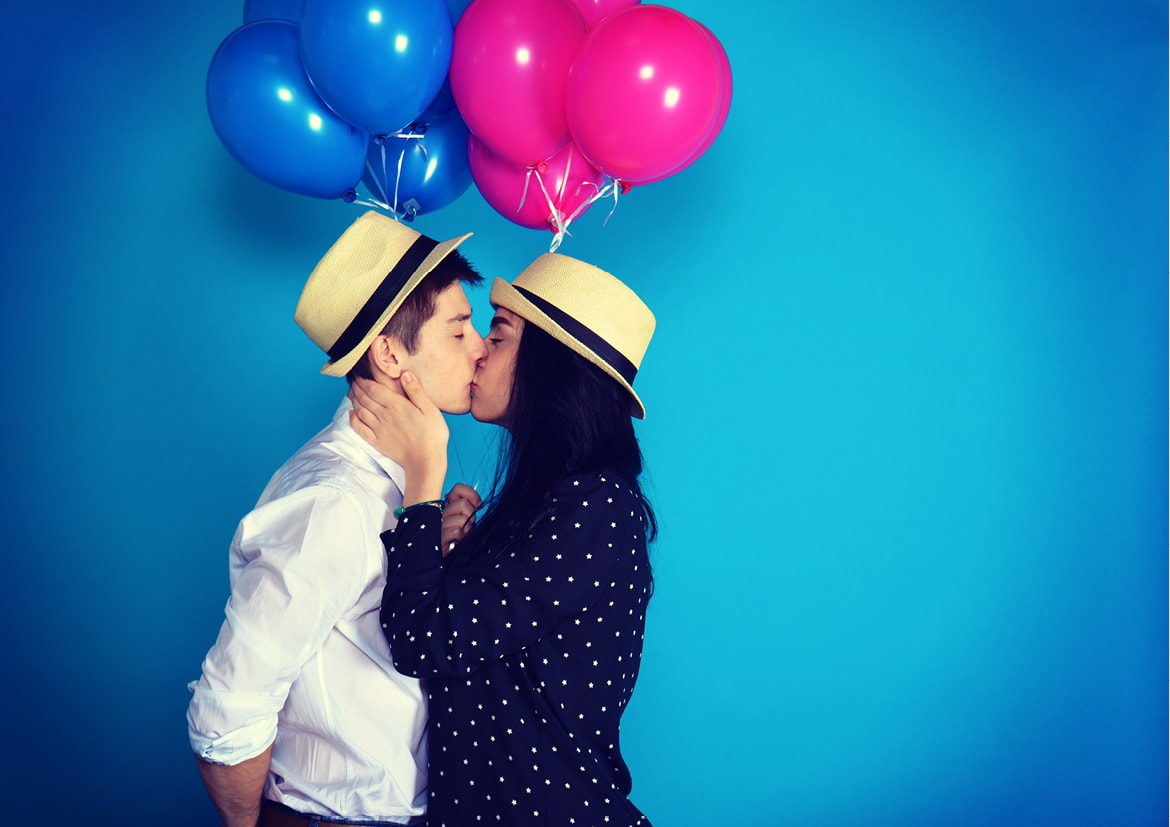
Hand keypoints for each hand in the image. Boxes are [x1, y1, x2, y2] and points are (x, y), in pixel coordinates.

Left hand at [350, 373, 447, 503]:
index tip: (359, 373)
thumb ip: (416, 391)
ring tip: (351, 392)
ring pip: (360, 411)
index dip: (363, 380)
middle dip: (356, 387)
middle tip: (352, 380)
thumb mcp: (430, 410)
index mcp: (397, 405)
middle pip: (364, 398)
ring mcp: (378, 429)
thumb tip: (405, 374)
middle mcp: (384, 415)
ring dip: (353, 400)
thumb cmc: (432, 436)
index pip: (373, 388)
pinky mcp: (377, 441)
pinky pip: (359, 428)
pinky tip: (351, 414)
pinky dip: (353, 419)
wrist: (425, 462)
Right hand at [440, 483, 481, 555]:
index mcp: (448, 507)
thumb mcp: (466, 521)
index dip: (471, 494)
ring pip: (461, 519)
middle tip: (468, 526)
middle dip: (471, 516)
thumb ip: (468, 510)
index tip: (478, 505)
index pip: (457, 489)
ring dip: (466, 529)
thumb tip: (478, 503)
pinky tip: (456, 542)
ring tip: (461, 536)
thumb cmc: (459, 540)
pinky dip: (460, 537)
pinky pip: (456, 531)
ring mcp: (438, 524)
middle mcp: (441, 513)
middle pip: (462, 503)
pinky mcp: (438, 537)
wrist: (450, 560)